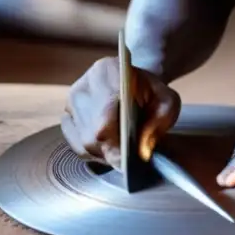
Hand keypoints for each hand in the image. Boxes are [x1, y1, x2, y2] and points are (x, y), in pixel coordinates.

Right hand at [61, 55, 180, 167]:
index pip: (104, 119)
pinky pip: (75, 145)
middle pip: (90, 135)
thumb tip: (142, 151)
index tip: (128, 162)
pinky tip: (109, 149)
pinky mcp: (67, 115)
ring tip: (122, 154)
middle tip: (129, 162)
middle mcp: (83, 86)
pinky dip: (94, 153)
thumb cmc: (152, 92)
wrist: (135, 81)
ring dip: (103, 154)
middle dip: (112, 153)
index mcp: (108, 72)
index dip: (115, 145)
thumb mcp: (167, 101)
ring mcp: (71, 101)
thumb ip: (160, 121)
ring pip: (82, 142)